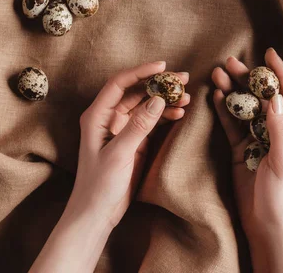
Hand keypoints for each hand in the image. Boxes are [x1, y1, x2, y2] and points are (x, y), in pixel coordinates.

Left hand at [69, 60, 189, 227]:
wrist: (95, 215)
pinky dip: (164, 116)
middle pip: (136, 91)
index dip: (141, 72)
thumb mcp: (119, 154)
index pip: (120, 83)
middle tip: (183, 80)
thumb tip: (158, 100)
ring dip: (165, 100)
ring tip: (186, 97)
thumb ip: (138, 126)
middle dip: (159, 84)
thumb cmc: (98, 185)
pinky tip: (179, 114)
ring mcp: (121, 128)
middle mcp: (108, 117)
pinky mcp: (132, 140)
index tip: (163, 66)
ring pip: (145, 105)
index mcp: (97, 115)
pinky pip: (150, 121)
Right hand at [212, 48, 282, 272]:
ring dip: (231, 90)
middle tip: (230, 61)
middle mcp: (275, 131)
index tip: (269, 52)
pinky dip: (224, 109)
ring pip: (243, 108)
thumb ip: (278, 129)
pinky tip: (215, 95)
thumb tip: (274, 98)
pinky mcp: (240, 149)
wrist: (266, 227)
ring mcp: (256, 139)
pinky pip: (231, 124)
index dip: (279, 73)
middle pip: (260, 98)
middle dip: (247, 78)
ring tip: (216, 73)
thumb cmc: (282, 197)